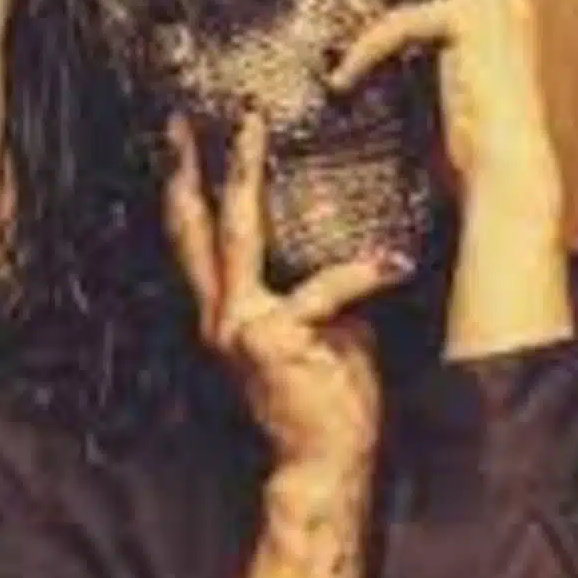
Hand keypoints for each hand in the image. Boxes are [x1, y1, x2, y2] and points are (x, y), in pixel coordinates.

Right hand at [162, 107, 407, 466]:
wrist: (324, 462)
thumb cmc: (325, 395)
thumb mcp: (319, 331)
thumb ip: (316, 289)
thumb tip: (348, 244)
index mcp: (229, 313)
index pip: (198, 242)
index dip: (185, 189)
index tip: (182, 139)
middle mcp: (222, 316)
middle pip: (195, 228)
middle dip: (187, 167)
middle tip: (184, 116)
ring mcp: (241, 327)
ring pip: (235, 236)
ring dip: (242, 176)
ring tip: (251, 129)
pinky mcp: (275, 340)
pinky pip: (322, 290)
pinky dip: (363, 273)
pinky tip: (394, 262)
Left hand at [330, 0, 562, 222]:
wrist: (510, 168)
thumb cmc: (486, 140)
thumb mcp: (460, 83)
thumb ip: (444, 50)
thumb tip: (412, 41)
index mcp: (508, 10)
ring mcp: (496, 3)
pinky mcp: (471, 22)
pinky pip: (401, 19)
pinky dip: (366, 48)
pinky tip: (343, 77)